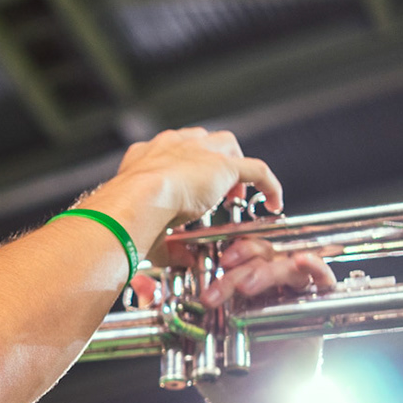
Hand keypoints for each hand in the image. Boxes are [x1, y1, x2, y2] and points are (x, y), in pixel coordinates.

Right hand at [112, 127, 283, 230]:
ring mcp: (200, 151)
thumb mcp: (147, 229)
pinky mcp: (224, 165)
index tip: (192, 191)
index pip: (173, 153)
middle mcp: (173, 145)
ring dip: (235, 168)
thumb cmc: (129, 213)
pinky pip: (256, 169)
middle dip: (212, 162)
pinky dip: (268, 184)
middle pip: (203, 143)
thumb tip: (182, 258)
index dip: (186, 170)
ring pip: (229, 148)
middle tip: (217, 193)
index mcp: (148, 156)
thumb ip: (167, 244)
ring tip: (238, 194)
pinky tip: (273, 200)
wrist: (137, 199)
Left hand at [134, 236, 334, 402]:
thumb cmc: (223, 376)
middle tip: (219, 282)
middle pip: (260, 252)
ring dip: (265, 268)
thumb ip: (171, 310)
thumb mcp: (190, 339)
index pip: (237, 252)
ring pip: (285, 262)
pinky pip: (321, 280)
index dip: (225, 248)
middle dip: (238, 262)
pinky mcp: (315, 309)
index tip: (207, 260)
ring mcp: (291, 295)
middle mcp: (266, 286)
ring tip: (245, 286)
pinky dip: (315, 267)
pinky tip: (302, 262)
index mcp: (239, 286)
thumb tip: (143, 286)